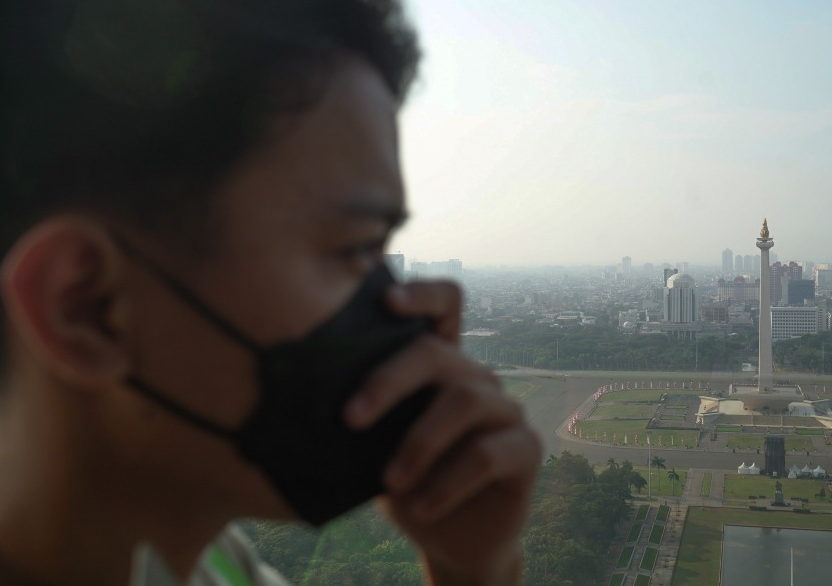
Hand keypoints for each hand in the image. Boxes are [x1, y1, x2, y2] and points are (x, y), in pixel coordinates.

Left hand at [344, 281, 539, 584]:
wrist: (446, 538)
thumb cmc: (403, 482)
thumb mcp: (373, 448)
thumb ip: (362, 417)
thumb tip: (305, 402)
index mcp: (438, 366)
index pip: (444, 306)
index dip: (422, 294)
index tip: (386, 301)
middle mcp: (474, 377)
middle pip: (438, 353)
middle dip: (389, 380)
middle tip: (349, 417)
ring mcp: (505, 409)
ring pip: (465, 400)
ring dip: (419, 442)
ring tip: (390, 482)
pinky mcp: (525, 448)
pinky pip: (488, 453)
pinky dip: (447, 482)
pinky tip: (419, 507)